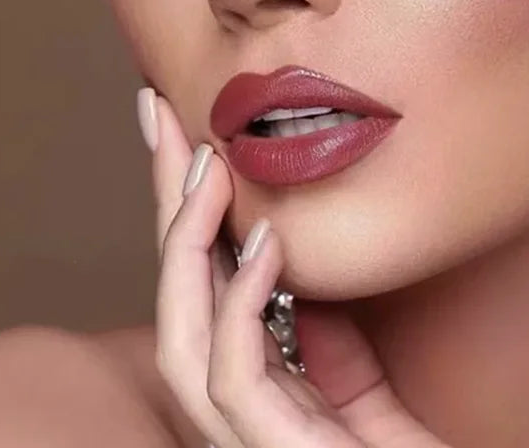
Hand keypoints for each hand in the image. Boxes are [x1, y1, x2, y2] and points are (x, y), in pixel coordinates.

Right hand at [147, 92, 450, 447]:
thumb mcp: (368, 401)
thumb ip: (332, 352)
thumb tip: (300, 277)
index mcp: (261, 395)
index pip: (206, 289)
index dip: (186, 213)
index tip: (186, 131)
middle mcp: (244, 416)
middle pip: (178, 300)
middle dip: (164, 206)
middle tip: (160, 114)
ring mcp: (255, 440)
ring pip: (181, 340)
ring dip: (187, 247)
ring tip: (206, 168)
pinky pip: (237, 379)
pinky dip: (241, 306)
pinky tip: (267, 245)